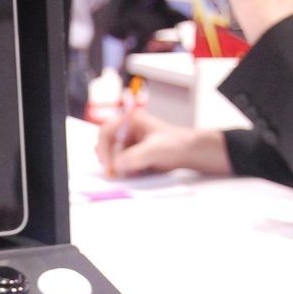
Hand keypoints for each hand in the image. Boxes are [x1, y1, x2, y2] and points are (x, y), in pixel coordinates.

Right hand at [95, 109, 231, 176]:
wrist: (189, 152)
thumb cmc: (176, 144)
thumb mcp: (156, 149)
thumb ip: (136, 156)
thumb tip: (117, 165)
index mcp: (130, 121)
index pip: (106, 132)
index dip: (104, 149)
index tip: (109, 165)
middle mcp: (126, 131)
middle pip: (104, 145)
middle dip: (109, 159)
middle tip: (116, 173)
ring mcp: (128, 143)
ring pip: (112, 157)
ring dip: (118, 167)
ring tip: (135, 171)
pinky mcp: (131, 154)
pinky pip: (120, 165)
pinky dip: (125, 171)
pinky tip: (139, 172)